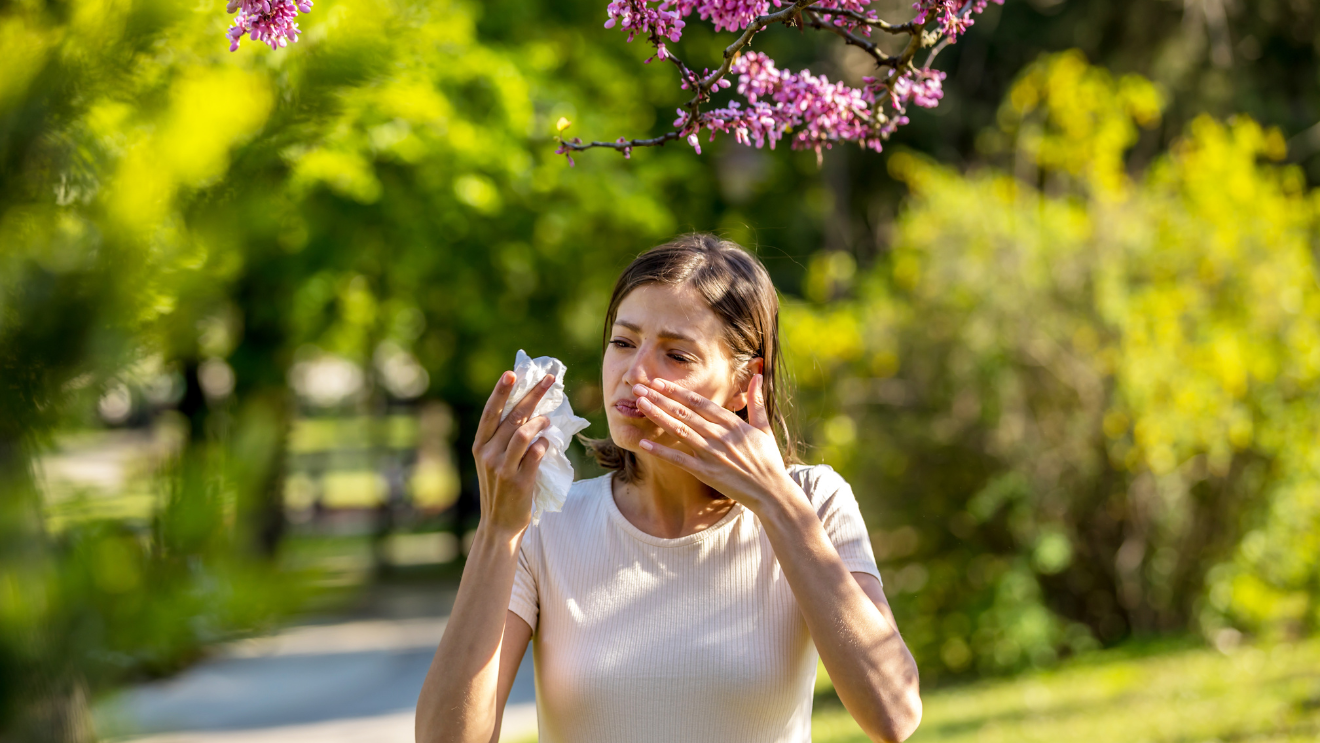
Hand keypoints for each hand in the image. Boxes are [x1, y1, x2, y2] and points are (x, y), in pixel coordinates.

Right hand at [471, 370, 555, 536]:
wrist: (499, 525)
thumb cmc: (500, 489)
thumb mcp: (493, 462)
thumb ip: (503, 439)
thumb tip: (527, 411)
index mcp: (479, 445)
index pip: (490, 412)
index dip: (501, 391)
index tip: (512, 373)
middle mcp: (488, 454)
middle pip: (513, 417)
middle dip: (533, 395)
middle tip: (550, 380)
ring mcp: (502, 468)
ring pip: (524, 433)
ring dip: (541, 422)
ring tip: (549, 420)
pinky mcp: (519, 481)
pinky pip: (535, 453)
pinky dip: (544, 444)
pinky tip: (547, 443)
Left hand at [632, 374, 798, 514]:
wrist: (771, 492)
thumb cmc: (768, 460)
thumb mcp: (764, 428)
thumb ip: (757, 402)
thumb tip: (758, 375)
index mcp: (732, 424)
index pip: (700, 402)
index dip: (678, 391)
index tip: (660, 382)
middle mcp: (719, 436)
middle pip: (685, 413)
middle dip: (660, 398)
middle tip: (639, 388)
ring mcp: (711, 454)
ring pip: (680, 430)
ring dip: (658, 416)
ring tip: (640, 404)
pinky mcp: (706, 473)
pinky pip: (679, 460)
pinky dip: (661, 451)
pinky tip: (643, 442)